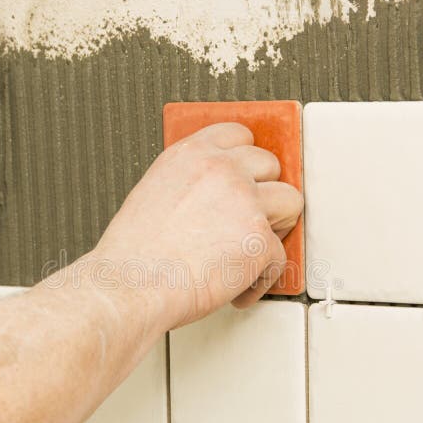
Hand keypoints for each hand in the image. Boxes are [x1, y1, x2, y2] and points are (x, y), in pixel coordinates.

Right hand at [92, 122, 302, 328]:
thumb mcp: (154, 194)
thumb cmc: (135, 254)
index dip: (247, 161)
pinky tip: (239, 287)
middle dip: (265, 194)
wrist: (132, 285)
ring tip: (255, 249)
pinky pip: (279, 256)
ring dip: (276, 227)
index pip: (238, 135)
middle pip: (271, 166)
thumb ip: (190, 185)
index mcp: (191, 154)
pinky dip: (262, 277)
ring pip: (290, 201)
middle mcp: (222, 170)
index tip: (247, 178)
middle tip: (251, 221)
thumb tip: (212, 198)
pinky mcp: (260, 239)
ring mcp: (245, 201)